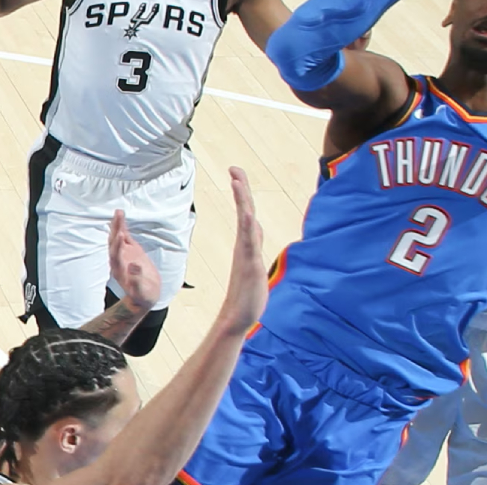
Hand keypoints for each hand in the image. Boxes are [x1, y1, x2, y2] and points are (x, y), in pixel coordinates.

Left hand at [109, 209, 161, 312]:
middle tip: (118, 215)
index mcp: (120, 270)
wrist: (143, 297)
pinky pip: (125, 239)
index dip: (118, 245)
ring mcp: (124, 256)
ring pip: (117, 239)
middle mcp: (118, 261)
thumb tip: (133, 266)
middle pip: (114, 243)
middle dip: (116, 229)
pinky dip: (123, 228)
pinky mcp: (130, 252)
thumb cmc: (143, 295)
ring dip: (117, 226)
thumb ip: (137, 279)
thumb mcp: (142, 290)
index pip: (116, 255)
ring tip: (119, 212)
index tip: (121, 234)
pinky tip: (122, 219)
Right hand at [217, 166, 268, 333]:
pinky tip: (247, 214)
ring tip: (236, 181)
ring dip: (242, 201)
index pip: (246, 212)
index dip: (243, 193)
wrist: (238, 318)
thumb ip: (252, 247)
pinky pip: (248, 241)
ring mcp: (247, 254)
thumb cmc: (246, 295)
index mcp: (247, 244)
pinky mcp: (250, 265)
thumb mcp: (253, 265)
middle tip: (233, 168)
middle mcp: (246, 245)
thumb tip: (253, 232)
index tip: (236, 175)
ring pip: (245, 221)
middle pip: (244, 210)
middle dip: (241, 188)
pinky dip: (248, 226)